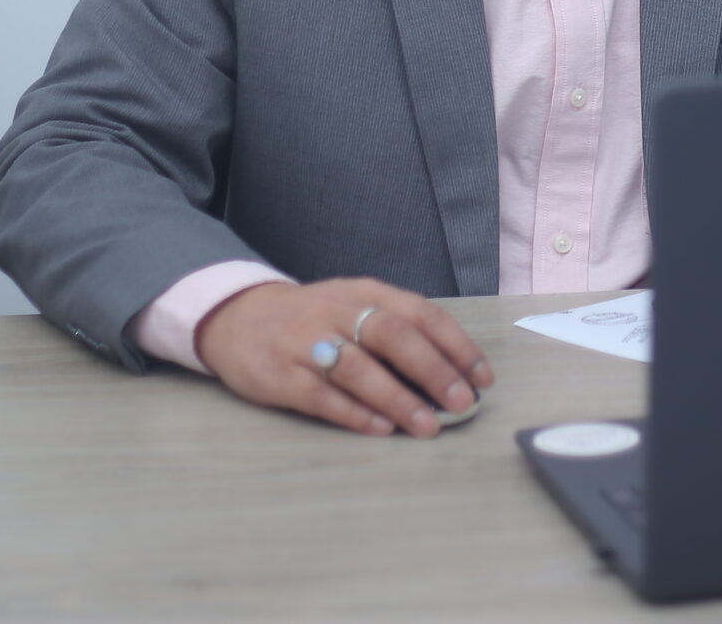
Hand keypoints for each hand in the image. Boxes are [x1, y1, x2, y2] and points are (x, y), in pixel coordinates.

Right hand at [194, 277, 494, 436]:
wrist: (237, 317)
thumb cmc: (315, 318)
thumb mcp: (356, 306)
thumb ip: (398, 331)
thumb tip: (451, 375)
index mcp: (367, 292)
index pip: (421, 314)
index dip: (456, 346)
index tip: (483, 378)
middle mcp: (339, 312)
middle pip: (394, 336)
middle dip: (434, 371)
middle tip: (463, 403)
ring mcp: (308, 343)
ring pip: (359, 369)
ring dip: (398, 398)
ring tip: (428, 426)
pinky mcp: (281, 375)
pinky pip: (322, 396)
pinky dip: (354, 413)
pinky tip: (381, 429)